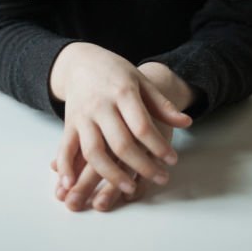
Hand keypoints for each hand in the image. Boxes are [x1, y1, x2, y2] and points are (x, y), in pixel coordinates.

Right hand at [49, 43, 191, 201]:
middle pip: (120, 143)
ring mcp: (82, 116)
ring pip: (94, 152)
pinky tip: (70, 184)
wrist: (80, 61)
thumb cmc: (115, 72)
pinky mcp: (68, 124)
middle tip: (160, 178)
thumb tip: (186, 122)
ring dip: (110, 175)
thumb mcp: (141, 80)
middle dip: (142, 165)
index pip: (142, 125)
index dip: (158, 146)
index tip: (172, 160)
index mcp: (122, 92)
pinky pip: (65, 148)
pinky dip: (65, 167)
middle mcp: (101, 106)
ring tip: (129, 189)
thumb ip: (161, 104)